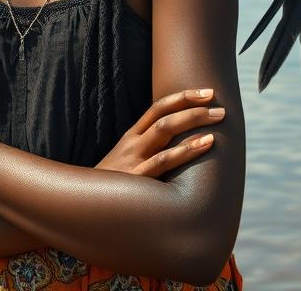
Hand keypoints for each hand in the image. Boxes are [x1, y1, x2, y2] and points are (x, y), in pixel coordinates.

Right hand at [95, 88, 223, 177]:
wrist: (82, 207)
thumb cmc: (112, 189)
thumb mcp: (127, 164)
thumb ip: (148, 154)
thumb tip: (180, 149)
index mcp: (131, 137)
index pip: (157, 108)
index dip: (182, 97)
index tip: (207, 93)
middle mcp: (133, 143)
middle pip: (164, 115)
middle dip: (192, 107)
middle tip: (219, 105)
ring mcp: (134, 159)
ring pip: (165, 130)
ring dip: (193, 122)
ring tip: (217, 119)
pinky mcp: (136, 178)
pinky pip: (163, 160)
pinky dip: (186, 150)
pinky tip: (205, 145)